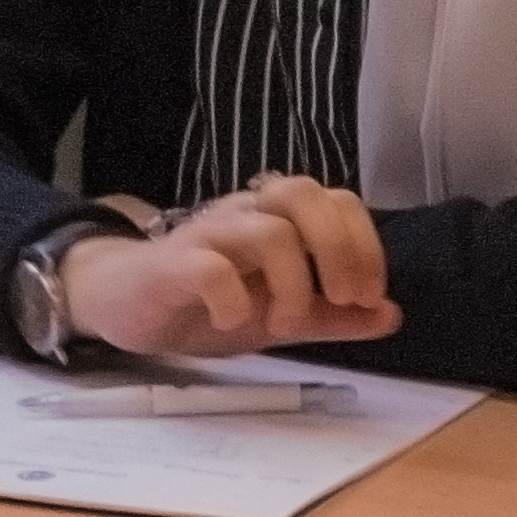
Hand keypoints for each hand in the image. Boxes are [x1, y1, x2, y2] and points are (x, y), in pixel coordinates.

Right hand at [53, 174, 402, 354]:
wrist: (127, 308)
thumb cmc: (206, 304)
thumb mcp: (280, 317)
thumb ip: (333, 316)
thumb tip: (390, 314)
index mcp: (277, 219)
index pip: (337, 200)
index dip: (364, 244)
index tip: (367, 296)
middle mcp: (245, 214)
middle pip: (304, 193)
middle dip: (337, 248)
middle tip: (340, 299)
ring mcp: (207, 235)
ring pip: (267, 230)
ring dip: (292, 284)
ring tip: (283, 324)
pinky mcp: (172, 264)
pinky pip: (210, 267)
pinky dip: (233, 300)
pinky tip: (231, 322)